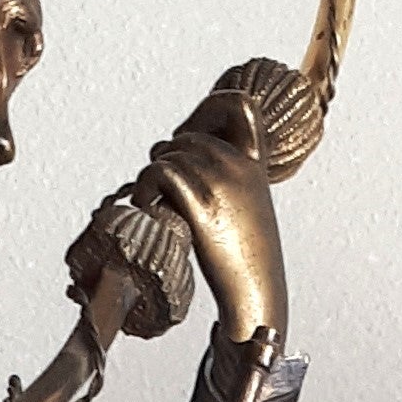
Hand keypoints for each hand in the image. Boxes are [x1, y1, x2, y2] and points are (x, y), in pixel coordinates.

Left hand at [142, 128, 286, 344]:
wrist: (256, 296)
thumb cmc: (247, 262)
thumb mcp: (247, 208)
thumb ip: (224, 179)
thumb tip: (179, 159)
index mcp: (254, 165)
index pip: (240, 105)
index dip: (209, 108)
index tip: (190, 135)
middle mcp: (238, 168)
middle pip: (188, 137)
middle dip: (168, 155)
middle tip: (160, 186)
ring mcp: (220, 185)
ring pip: (169, 154)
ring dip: (152, 175)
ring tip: (150, 201)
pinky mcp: (201, 207)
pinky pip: (161, 173)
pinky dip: (145, 186)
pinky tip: (146, 205)